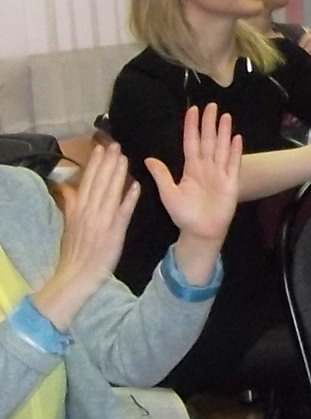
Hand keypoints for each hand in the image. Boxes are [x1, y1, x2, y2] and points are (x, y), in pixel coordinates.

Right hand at [42, 144, 140, 321]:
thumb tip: (66, 185)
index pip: (88, 181)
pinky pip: (123, 211)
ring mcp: (102, 220)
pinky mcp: (115, 231)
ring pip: (111, 193)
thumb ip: (70, 202)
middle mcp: (89, 211)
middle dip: (108, 163)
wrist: (79, 273)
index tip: (101, 148)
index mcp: (78, 209)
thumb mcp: (69, 222)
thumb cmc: (75, 248)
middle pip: (100, 183)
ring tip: (124, 158)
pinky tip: (136, 185)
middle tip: (115, 145)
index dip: (95, 164)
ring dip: (118, 175)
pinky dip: (129, 198)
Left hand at [149, 104, 241, 243]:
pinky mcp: (231, 182)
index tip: (192, 110)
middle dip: (209, 123)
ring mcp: (220, 173)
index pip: (191, 142)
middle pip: (208, 140)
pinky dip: (236, 151)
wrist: (201, 232)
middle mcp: (206, 167)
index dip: (191, 127)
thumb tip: (148, 159)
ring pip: (221, 148)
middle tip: (211, 105)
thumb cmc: (184, 215)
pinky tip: (237, 138)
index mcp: (190, 168)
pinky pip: (233, 163)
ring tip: (225, 116)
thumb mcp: (168, 194)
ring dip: (223, 132)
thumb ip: (162, 176)